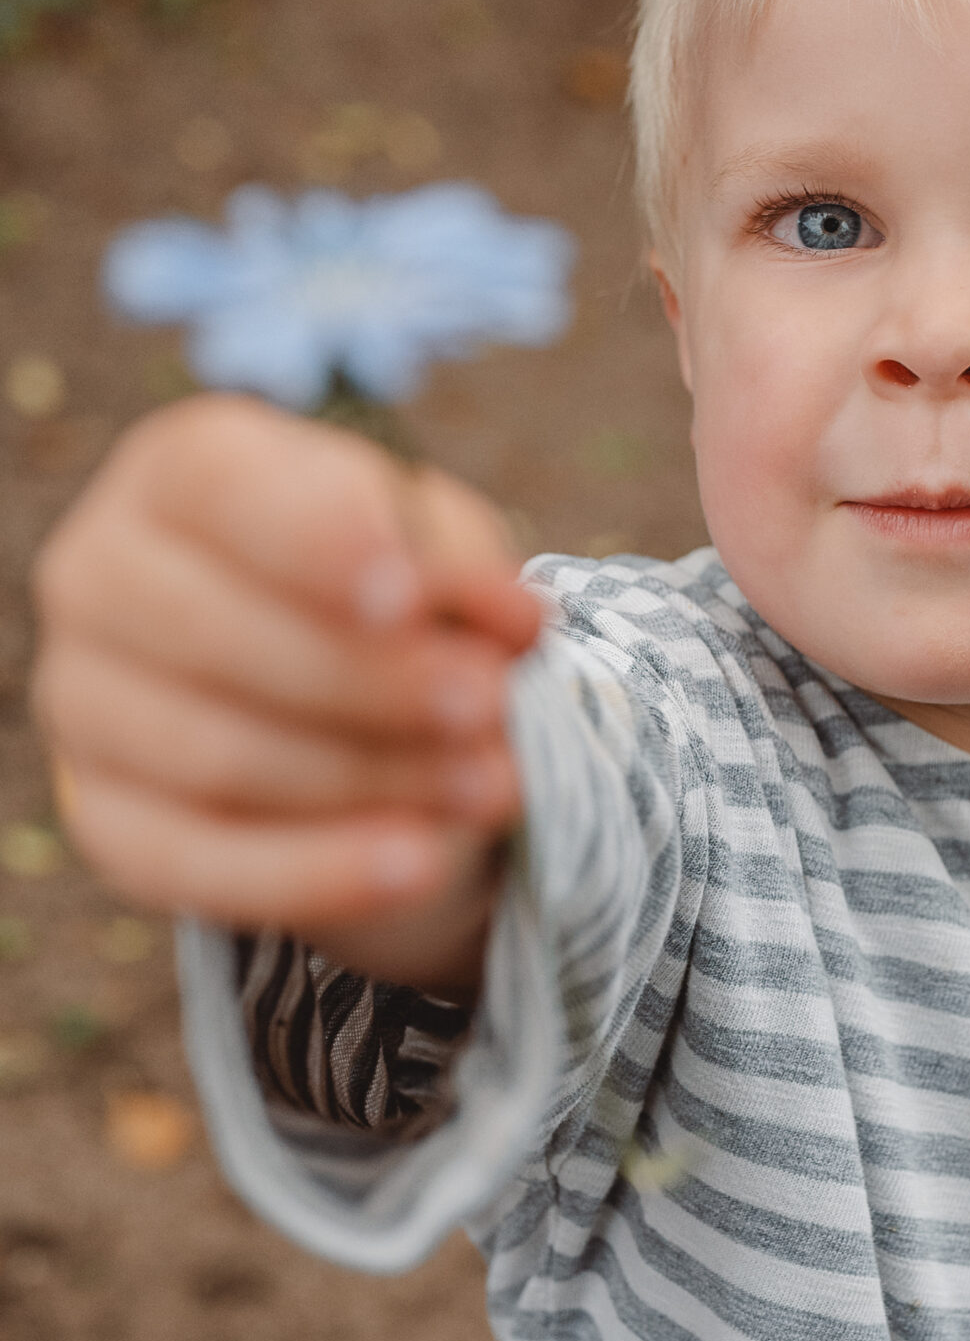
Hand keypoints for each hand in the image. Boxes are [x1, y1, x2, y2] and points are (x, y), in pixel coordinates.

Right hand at [31, 394, 540, 992]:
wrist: (324, 691)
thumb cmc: (379, 581)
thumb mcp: (435, 545)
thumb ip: (465, 566)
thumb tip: (512, 619)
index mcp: (181, 470)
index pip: (219, 487)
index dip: (313, 543)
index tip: (405, 598)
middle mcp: (102, 573)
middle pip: (213, 632)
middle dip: (368, 679)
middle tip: (489, 705)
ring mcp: (86, 703)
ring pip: (214, 754)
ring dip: (369, 776)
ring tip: (493, 785)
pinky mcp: (105, 820)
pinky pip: (197, 865)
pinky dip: (315, 870)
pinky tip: (416, 864)